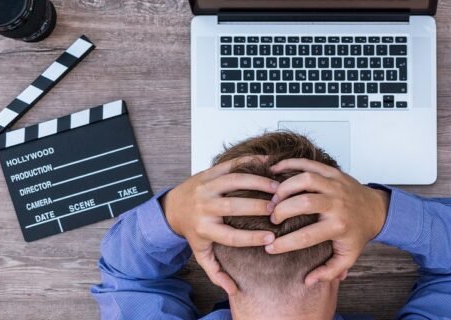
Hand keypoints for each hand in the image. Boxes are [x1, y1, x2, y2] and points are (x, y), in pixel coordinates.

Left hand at [160, 156, 278, 294]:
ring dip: (257, 182)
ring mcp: (206, 187)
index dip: (252, 238)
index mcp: (204, 229)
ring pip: (233, 181)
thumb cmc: (193, 230)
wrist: (172, 206)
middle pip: (233, 207)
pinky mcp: (209, 172)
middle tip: (278, 209)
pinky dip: (250, 162)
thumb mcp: (200, 252)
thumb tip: (232, 289)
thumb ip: (215, 271)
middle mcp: (204, 207)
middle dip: (258, 207)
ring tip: (277, 187)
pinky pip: (231, 165)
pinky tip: (268, 164)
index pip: (231, 236)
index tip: (271, 238)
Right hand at [265, 159, 389, 285]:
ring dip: (284, 187)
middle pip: (303, 203)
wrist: (376, 210)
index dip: (284, 244)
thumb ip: (329, 271)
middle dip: (282, 210)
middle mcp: (337, 204)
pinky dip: (289, 164)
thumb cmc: (358, 234)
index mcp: (338, 227)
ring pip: (305, 179)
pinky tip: (274, 170)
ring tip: (273, 198)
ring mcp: (335, 185)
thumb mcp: (347, 257)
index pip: (306, 236)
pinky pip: (309, 164)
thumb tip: (307, 281)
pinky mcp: (332, 172)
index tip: (269, 248)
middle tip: (272, 218)